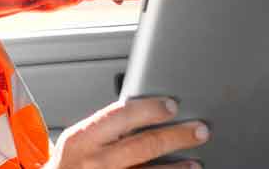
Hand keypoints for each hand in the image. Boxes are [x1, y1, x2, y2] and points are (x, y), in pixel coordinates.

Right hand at [44, 97, 208, 168]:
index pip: (121, 115)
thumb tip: (144, 112)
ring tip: (195, 162)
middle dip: (176, 136)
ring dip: (177, 168)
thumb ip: (105, 128)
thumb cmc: (70, 164)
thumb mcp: (79, 140)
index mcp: (82, 138)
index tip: (172, 105)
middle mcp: (94, 162)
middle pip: (143, 145)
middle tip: (198, 130)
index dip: (150, 109)